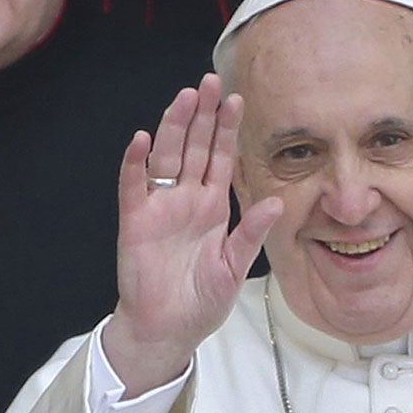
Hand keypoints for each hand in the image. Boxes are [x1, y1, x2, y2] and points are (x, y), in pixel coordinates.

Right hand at [104, 75, 281, 397]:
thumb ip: (251, 234)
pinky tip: (143, 140)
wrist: (168, 330)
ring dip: (173, 127)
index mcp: (211, 207)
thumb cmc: (201, 301)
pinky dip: (136, 163)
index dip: (226, 129)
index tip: (236, 99)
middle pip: (193, 147)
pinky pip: (134, 187)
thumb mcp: (235, 268)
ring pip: (166, 158)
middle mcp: (185, 200)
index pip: (219, 158)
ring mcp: (159, 208)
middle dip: (201, 115)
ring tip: (184, 98)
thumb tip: (277, 203)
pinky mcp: (135, 222)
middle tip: (209, 81)